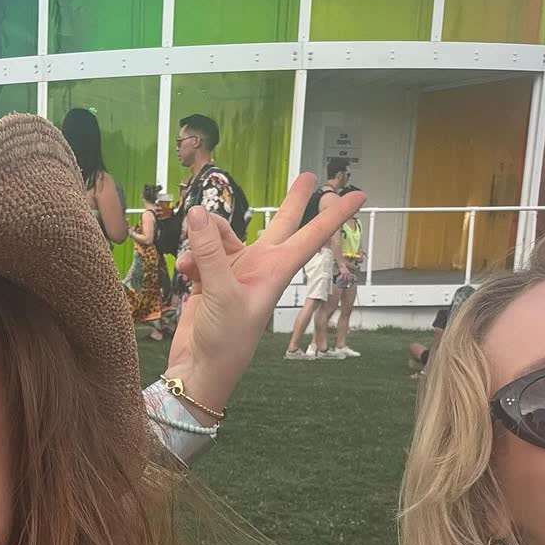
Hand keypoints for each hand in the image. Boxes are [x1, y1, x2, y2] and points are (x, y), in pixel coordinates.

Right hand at [165, 175, 365, 411]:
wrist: (201, 369)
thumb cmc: (226, 341)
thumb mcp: (222, 294)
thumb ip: (211, 252)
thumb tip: (198, 214)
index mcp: (276, 270)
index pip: (312, 235)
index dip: (335, 215)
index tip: (359, 195)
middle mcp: (260, 266)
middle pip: (281, 224)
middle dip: (293, 200)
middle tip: (309, 175)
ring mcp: (236, 272)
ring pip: (223, 235)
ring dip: (205, 239)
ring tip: (192, 262)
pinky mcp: (212, 279)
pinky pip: (201, 253)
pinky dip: (191, 258)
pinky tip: (185, 273)